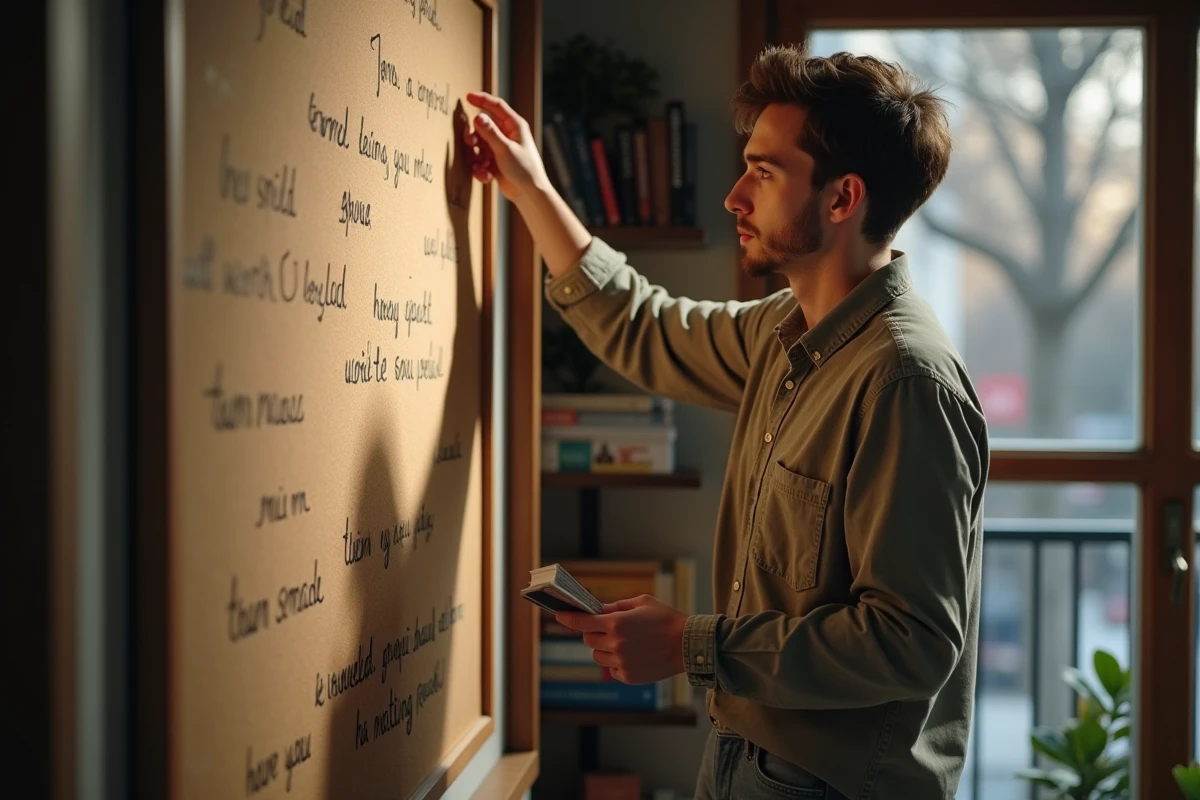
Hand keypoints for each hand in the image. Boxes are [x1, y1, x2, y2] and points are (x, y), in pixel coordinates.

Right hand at [463, 91, 548, 202]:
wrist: (529, 194)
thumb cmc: (524, 170)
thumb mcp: (505, 149)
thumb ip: (490, 133)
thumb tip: (478, 116)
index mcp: (515, 126)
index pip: (497, 106)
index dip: (482, 99)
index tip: (467, 96)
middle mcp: (508, 135)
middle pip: (484, 126)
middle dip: (475, 135)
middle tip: (470, 141)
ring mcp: (501, 149)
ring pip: (480, 145)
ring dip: (478, 156)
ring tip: (482, 166)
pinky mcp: (496, 162)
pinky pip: (481, 160)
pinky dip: (481, 168)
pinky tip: (486, 176)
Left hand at [555, 595, 687, 684]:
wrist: (688, 645)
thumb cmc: (666, 619)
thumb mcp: (642, 603)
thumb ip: (616, 607)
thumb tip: (597, 611)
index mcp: (616, 623)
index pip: (582, 621)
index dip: (568, 618)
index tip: (559, 615)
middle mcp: (615, 644)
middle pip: (588, 639)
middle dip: (594, 632)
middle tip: (610, 629)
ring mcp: (621, 662)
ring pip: (598, 656)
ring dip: (604, 648)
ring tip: (626, 643)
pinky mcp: (628, 676)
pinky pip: (612, 669)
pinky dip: (617, 662)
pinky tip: (635, 655)